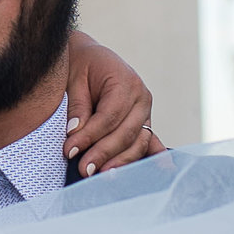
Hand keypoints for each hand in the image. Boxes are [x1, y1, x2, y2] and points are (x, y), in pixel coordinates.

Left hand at [63, 30, 164, 177]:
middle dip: (104, 154)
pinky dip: (154, 157)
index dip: (90, 136)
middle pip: (126, 133)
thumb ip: (77, 108)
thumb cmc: (82, 67)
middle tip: (83, 169)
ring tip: (101, 175)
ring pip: (138, 142)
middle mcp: (141, 98)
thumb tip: (74, 134)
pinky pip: (149, 142)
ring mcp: (146, 112)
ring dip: (121, 161)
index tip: (69, 150)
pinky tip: (163, 171)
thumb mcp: (74, 81)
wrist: (91, 57)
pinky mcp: (144, 123)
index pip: (109, 116)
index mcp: (126, 82)